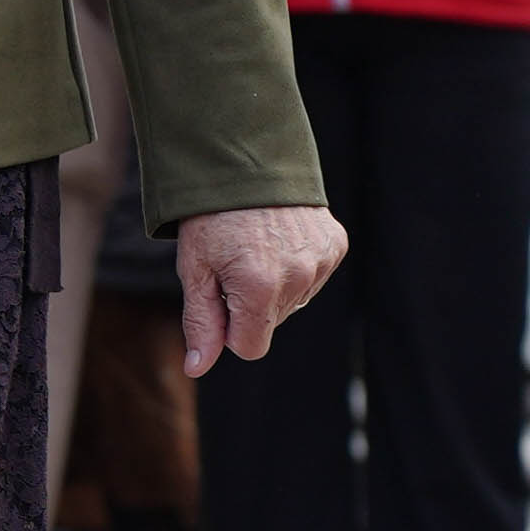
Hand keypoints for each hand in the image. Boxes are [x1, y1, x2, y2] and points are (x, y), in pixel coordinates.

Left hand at [177, 202, 347, 379]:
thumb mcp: (194, 271)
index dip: (230, 331)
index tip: (219, 301)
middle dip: (249, 307)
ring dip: (274, 287)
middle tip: (233, 266)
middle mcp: (298, 278)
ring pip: (294, 302)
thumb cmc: (210, 220)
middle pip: (271, 324)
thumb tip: (198, 368)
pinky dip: (296, 267)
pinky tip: (279, 241)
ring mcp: (321, 261)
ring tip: (255, 250)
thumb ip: (201, 323)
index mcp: (259, 289)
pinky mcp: (335, 245)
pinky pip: (313, 276)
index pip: (250, 346)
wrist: (244, 162)